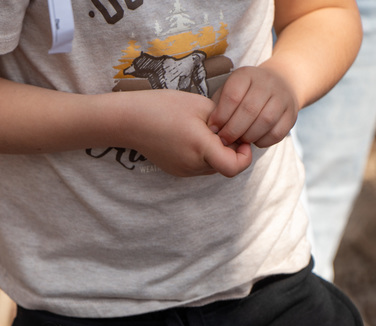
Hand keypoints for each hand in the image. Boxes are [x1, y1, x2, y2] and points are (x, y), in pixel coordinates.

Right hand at [124, 89, 251, 177]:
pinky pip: (199, 166)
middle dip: (231, 150)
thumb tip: (237, 132)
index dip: (245, 156)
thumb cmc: (164, 107)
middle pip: (226, 165)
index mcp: (200, 147)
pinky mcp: (176, 170)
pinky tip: (193, 137)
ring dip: (217, 152)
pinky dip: (203, 155)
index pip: (235, 167)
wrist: (130, 121)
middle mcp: (192, 164)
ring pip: (213, 166)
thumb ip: (225, 120)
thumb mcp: (201, 105)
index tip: (241, 139)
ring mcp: (183, 170)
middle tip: (223, 128)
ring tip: (205, 131)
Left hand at [208, 65, 298, 148]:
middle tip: (224, 140)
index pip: (232, 96)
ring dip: (248, 136)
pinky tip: (254, 140)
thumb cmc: (243, 94)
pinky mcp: (292, 113)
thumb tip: (211, 129)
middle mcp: (267, 82)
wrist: (279, 84)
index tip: (214, 128)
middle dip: (233, 130)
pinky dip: (263, 141)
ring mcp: (282, 97)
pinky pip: (278, 132)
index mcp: (246, 75)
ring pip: (266, 120)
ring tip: (239, 140)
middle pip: (249, 109)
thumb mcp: (227, 92)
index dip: (221, 116)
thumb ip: (217, 107)